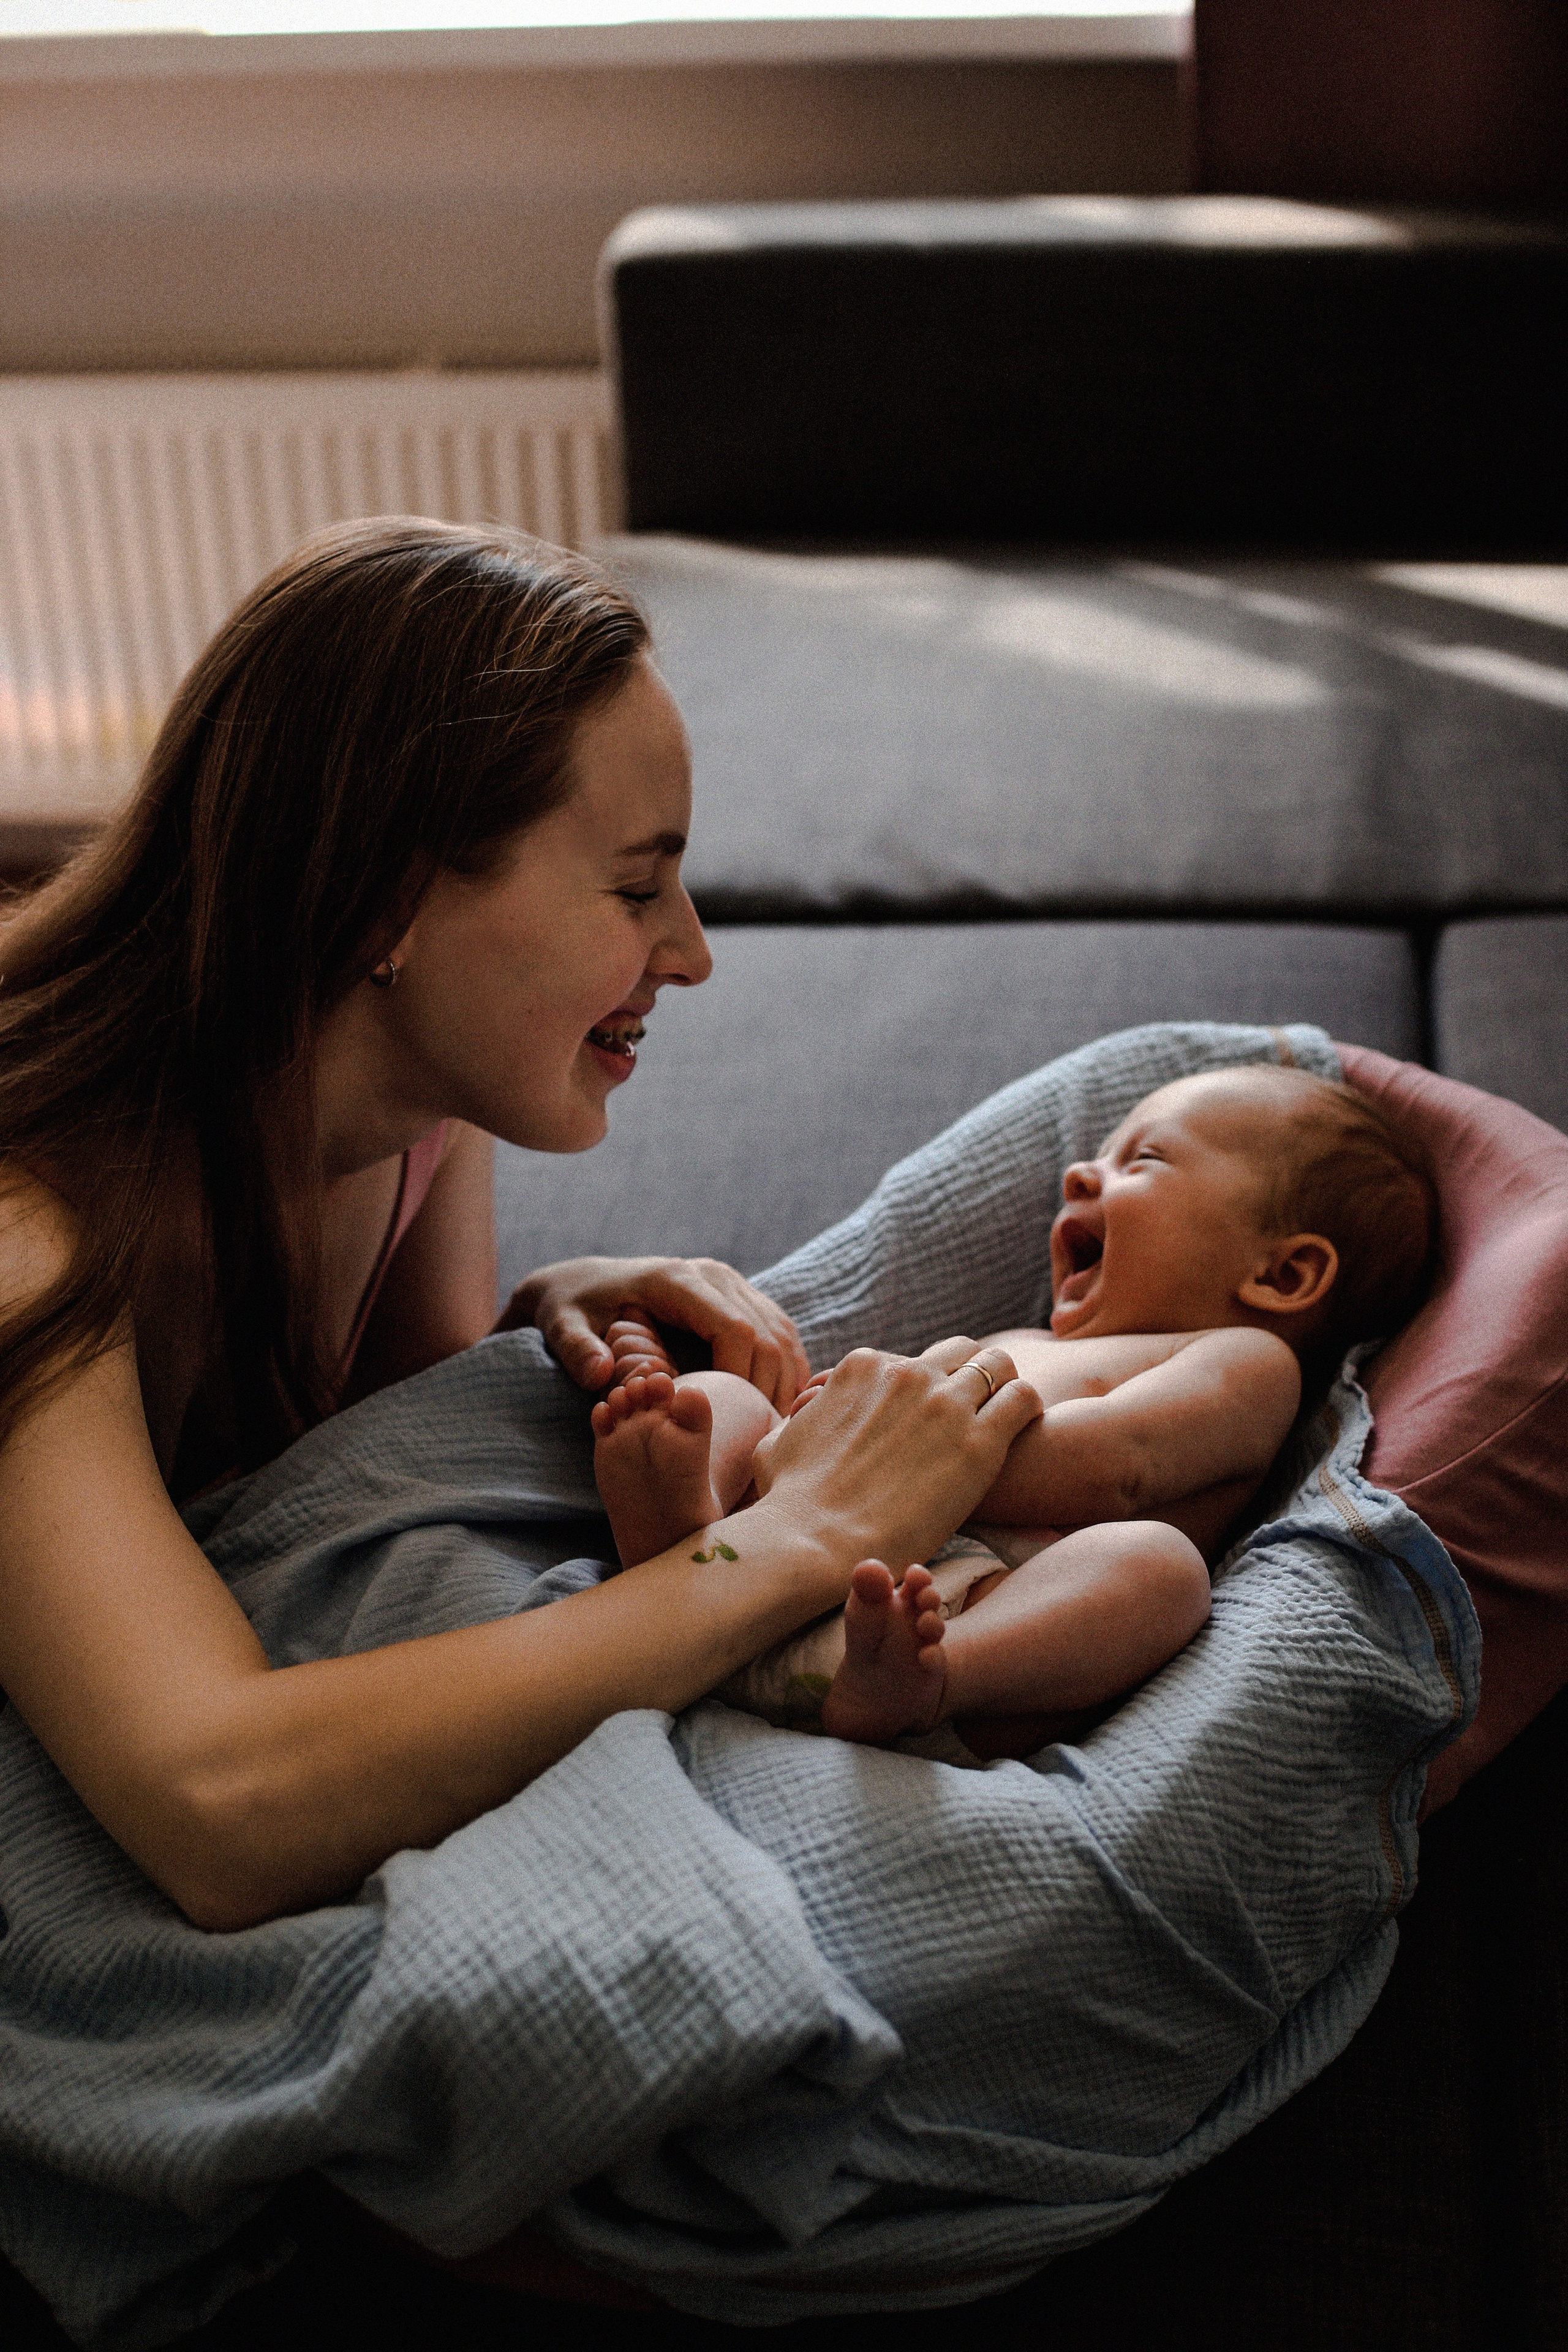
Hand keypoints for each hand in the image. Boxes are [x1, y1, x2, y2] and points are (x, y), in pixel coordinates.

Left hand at [498, 1256, 809, 1408]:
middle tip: (761, 1435)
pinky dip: (786, 1372)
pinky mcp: (740, 1299)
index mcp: (676, 1281)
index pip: (733, 1327)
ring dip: (786, 1382)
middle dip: (770, 1386)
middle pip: (767, 1332)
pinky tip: (780, 1408)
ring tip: (775, 1428)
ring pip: (781, 1333)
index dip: (742, 1375)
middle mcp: (712, 1276)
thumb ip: (575, 1349)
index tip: (731, 1419)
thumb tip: (601, 1376)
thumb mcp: (561, 1325)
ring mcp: (731, 1285)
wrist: (583, 1283)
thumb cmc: (573, 1308)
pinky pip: (779, 1334)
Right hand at [750, 1343, 1041, 1575]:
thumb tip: (800, 1416)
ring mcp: (944, 1404)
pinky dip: (1027, 1411)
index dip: (923, 1389)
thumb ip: (801, 1419)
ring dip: (1003, 1387)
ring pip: (998, 1365)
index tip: (926, 1420)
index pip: (912, 1360)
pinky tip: (1020, 1436)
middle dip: (970, 1376)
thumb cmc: (788, 1503)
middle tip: (975, 1413)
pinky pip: (1023, 1400)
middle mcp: (907, 1373)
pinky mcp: (978, 1443)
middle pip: (961, 1352)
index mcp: (864, 1367)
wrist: (812, 1542)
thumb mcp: (778, 1442)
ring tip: (1004, 1420)